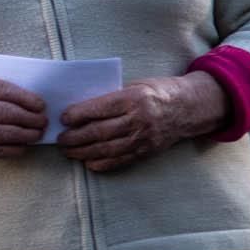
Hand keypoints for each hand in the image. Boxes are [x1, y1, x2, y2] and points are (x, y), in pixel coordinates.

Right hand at [0, 74, 45, 158]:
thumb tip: (29, 99)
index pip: (4, 91)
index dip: (26, 99)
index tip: (41, 105)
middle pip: (6, 113)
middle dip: (30, 118)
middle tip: (43, 121)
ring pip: (2, 132)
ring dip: (25, 135)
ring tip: (37, 134)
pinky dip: (13, 149)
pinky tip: (24, 146)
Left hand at [58, 72, 227, 173]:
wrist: (189, 108)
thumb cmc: (159, 92)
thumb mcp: (136, 85)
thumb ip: (112, 97)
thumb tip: (82, 109)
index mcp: (135, 98)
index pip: (99, 109)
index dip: (77, 115)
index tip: (63, 118)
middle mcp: (139, 119)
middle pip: (99, 132)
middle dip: (75, 137)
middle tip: (60, 139)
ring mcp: (144, 138)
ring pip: (107, 149)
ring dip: (83, 152)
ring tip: (69, 151)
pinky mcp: (147, 151)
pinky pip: (121, 160)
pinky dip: (102, 164)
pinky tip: (88, 162)